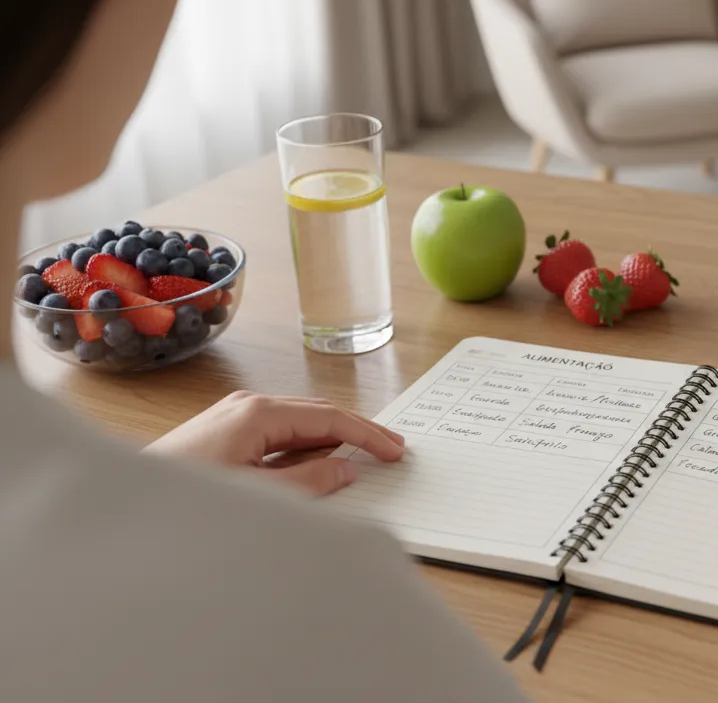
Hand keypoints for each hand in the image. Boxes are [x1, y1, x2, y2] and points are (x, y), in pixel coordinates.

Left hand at [144, 391, 404, 495]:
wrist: (128, 506)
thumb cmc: (188, 500)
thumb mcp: (261, 496)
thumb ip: (311, 481)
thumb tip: (345, 467)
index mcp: (258, 413)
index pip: (330, 417)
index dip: (368, 433)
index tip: (395, 450)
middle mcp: (246, 406)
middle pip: (316, 413)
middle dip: (355, 430)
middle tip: (390, 449)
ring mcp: (231, 417)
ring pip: (297, 423)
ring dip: (329, 438)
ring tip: (360, 456)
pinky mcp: (221, 433)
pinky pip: (276, 433)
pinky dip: (304, 445)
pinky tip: (315, 462)